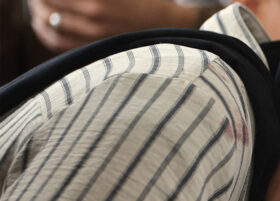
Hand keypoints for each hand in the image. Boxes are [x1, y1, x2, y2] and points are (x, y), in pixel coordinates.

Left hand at [28, 0, 201, 51]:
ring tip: (38, 8)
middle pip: (46, 5)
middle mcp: (93, 17)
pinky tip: (44, 25)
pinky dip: (46, 33)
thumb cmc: (149, 0)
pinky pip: (60, 43)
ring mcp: (94, 36)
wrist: (173, 26)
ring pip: (49, 26)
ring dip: (38, 15)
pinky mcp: (96, 48)